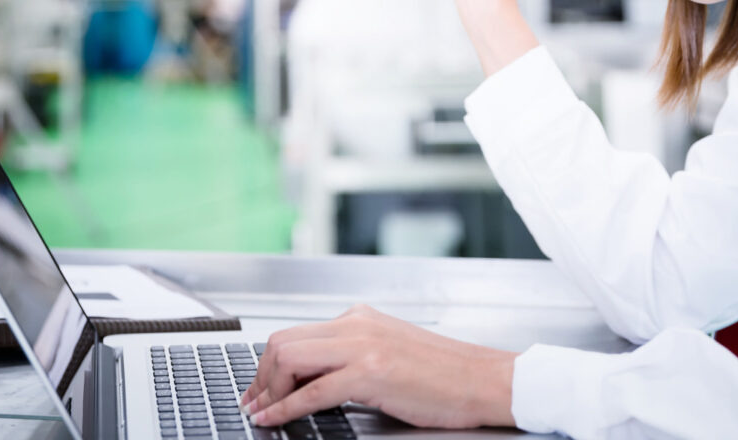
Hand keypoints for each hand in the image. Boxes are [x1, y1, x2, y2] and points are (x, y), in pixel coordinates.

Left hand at [239, 304, 517, 428]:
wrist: (483, 379)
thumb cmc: (445, 374)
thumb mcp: (390, 352)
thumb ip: (353, 354)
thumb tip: (313, 378)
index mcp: (360, 318)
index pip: (297, 333)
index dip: (269, 364)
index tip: (259, 387)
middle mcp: (356, 324)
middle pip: (284, 341)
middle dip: (260, 375)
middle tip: (253, 402)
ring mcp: (363, 345)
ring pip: (291, 358)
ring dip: (268, 390)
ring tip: (261, 412)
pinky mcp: (371, 372)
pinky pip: (313, 390)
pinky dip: (285, 407)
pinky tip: (275, 418)